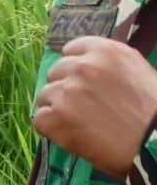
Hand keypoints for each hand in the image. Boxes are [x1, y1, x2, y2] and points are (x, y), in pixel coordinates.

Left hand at [35, 36, 156, 173]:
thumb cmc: (153, 111)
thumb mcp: (138, 71)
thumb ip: (108, 64)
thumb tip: (84, 64)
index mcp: (105, 51)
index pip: (71, 50)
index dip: (76, 68)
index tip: (83, 82)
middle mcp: (83, 67)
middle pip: (56, 72)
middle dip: (66, 88)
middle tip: (85, 108)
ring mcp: (67, 91)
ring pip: (46, 95)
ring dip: (58, 109)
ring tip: (82, 124)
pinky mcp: (56, 116)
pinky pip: (40, 118)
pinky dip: (52, 129)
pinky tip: (71, 135)